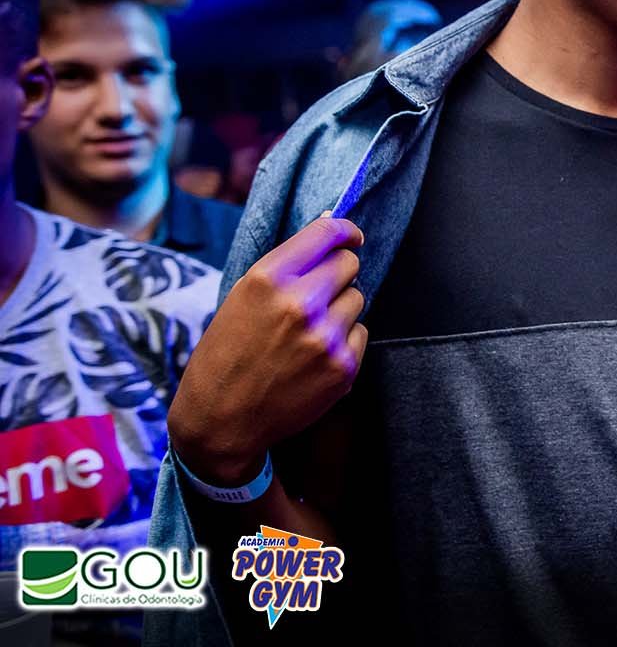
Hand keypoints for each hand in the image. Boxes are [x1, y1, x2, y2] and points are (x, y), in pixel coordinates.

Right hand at [168, 214, 367, 485]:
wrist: (220, 420)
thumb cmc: (226, 355)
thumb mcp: (241, 299)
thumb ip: (285, 267)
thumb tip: (331, 231)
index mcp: (268, 279)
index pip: (326, 233)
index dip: (345, 231)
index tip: (352, 237)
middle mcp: (300, 303)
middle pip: (349, 265)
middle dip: (338, 274)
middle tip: (319, 293)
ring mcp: (325, 336)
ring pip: (357, 299)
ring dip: (340, 309)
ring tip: (308, 332)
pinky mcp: (343, 365)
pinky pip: (360, 333)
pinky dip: (344, 340)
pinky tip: (314, 356)